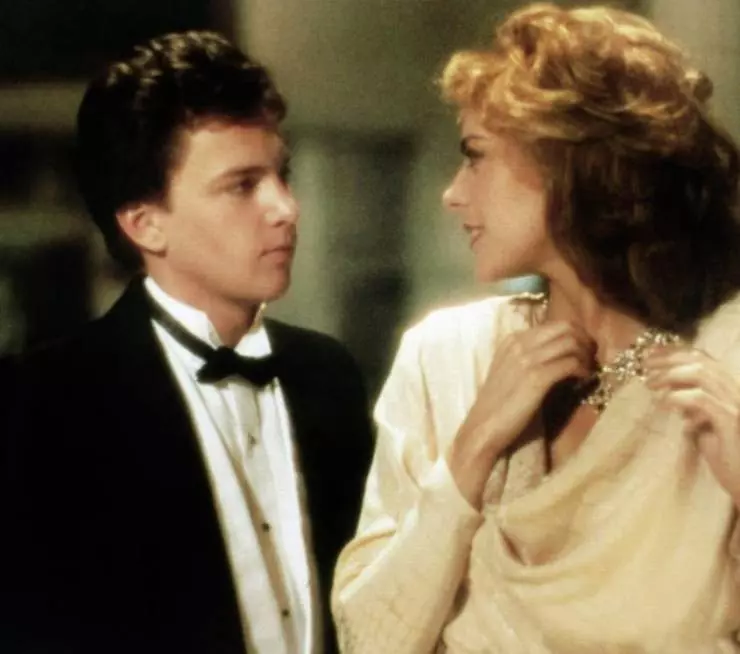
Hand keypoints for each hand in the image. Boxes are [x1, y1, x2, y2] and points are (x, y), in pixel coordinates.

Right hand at [448, 320, 594, 506]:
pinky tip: (583, 380)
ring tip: (587, 370)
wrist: (483, 428)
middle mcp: (519, 344)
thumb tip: (557, 353)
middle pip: (566, 328)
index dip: (574, 335)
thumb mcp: (509, 371)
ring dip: (585, 356)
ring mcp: (527, 359)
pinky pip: (571, 363)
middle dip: (584, 341)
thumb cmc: (498, 405)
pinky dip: (582, 370)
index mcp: (511, 340)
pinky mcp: (537, 378)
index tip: (582, 350)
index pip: (553, 325)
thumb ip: (527, 357)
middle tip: (590, 357)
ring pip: (571, 343)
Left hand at [645, 345, 739, 501]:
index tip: (650, 354)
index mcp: (732, 390)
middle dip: (668, 359)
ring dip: (670, 375)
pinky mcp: (732, 422)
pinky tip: (664, 403)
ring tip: (650, 384)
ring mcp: (737, 406)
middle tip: (645, 365)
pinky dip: (678, 396)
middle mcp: (738, 392)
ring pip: (702, 374)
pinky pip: (702, 399)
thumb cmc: (726, 456)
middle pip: (702, 361)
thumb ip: (692, 405)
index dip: (675, 352)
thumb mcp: (704, 424)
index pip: (705, 358)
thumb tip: (669, 390)